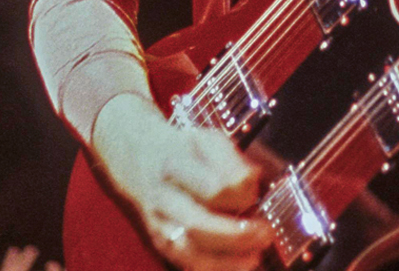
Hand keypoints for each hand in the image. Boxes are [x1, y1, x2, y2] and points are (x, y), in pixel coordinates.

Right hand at [89, 94, 272, 270]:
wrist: (134, 155)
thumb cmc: (179, 149)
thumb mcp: (206, 140)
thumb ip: (231, 160)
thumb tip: (251, 182)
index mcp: (174, 164)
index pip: (213, 187)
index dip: (240, 193)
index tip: (255, 189)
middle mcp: (162, 196)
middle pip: (198, 225)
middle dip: (237, 235)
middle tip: (264, 232)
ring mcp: (158, 222)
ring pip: (189, 251)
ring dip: (226, 259)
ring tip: (255, 256)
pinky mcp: (159, 239)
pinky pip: (185, 263)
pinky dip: (214, 268)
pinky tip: (238, 264)